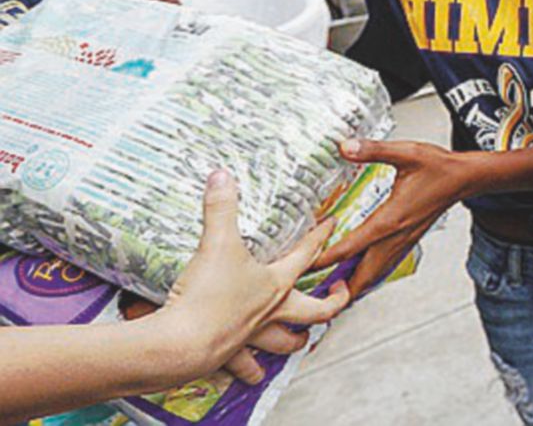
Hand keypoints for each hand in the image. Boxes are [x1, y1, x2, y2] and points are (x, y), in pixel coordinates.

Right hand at [155, 171, 349, 384]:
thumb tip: (221, 175)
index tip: (333, 223)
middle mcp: (270, 313)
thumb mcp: (216, 243)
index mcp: (275, 284)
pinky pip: (243, 366)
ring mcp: (251, 338)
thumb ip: (220, 207)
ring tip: (301, 340)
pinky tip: (248, 367)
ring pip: (284, 344)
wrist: (179, 346)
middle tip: (343, 292)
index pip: (307, 256)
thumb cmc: (207, 297)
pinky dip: (248, 367)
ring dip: (294, 342)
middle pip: (313, 312)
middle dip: (333, 302)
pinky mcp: (226, 357)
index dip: (321, 236)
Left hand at [313, 139, 469, 299]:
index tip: (305, 264)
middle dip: (338, 289)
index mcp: (391, 219)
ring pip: (374, 275)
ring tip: (331, 290)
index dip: (325, 259)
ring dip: (353, 285)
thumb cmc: (439, 168)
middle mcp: (396, 237)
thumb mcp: (406, 153)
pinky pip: (384, 266)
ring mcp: (403, 242)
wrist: (464, 178)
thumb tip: (346, 147)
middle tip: (314, 296)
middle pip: (362, 276)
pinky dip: (367, 275)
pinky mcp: (408, 240)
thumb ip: (373, 150)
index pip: (351, 247)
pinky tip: (359, 271)